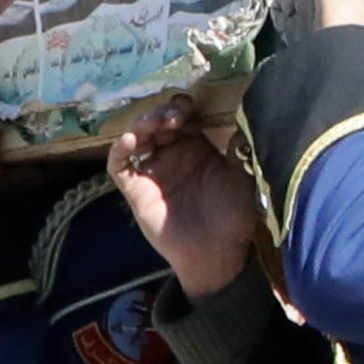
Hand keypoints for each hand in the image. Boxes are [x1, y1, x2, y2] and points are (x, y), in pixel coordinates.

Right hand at [107, 96, 259, 293]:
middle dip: (164, 113)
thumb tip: (244, 114)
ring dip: (143, 124)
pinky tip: (131, 140)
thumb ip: (239, 147)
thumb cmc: (233, 216)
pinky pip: (119, 164)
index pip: (184, 117)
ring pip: (138, 136)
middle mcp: (173, 155)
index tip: (191, 108)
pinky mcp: (134, 188)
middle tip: (175, 116)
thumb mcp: (242, 176)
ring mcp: (152, 170)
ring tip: (156, 123)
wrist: (217, 255)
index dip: (184, 108)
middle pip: (158, 122)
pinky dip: (120, 149)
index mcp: (198, 148)